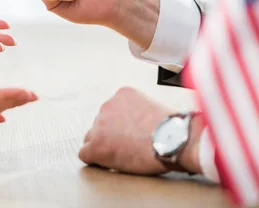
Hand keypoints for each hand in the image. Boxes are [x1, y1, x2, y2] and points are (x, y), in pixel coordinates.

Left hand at [79, 87, 202, 174]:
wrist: (173, 139)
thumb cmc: (172, 129)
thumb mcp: (154, 108)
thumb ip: (139, 112)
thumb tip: (140, 125)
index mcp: (122, 94)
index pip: (112, 111)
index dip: (120, 127)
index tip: (132, 134)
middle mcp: (107, 105)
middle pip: (100, 124)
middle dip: (110, 135)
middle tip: (129, 147)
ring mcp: (99, 125)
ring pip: (91, 138)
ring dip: (103, 147)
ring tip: (123, 156)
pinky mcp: (97, 145)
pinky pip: (85, 154)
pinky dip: (95, 160)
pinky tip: (108, 164)